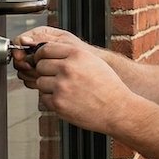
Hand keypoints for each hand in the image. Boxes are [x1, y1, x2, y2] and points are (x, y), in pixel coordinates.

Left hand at [15, 32, 139, 134]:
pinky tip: (68, 100)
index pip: (45, 48)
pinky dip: (52, 100)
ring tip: (66, 91)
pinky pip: (43, 98)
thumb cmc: (107, 86)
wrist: (118, 109)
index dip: (41, 55)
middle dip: (46, 72)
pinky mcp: (58, 103)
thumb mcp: (94, 62)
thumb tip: (47, 51)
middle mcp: (68, 68)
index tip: (43, 60)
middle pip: (40, 65)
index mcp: (77, 54)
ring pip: (40, 82)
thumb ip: (72, 55)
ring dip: (48, 86)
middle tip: (58, 79)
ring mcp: (61, 86)